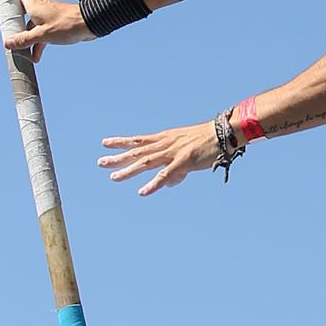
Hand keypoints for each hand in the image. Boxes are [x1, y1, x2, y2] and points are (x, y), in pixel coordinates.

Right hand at [4, 0, 92, 60]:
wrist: (92, 24)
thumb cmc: (67, 25)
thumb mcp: (43, 35)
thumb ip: (25, 39)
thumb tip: (7, 43)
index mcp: (35, 5)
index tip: (2, 1)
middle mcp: (41, 8)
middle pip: (23, 14)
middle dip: (16, 26)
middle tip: (9, 37)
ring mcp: (50, 16)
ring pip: (34, 26)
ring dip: (29, 39)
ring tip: (23, 54)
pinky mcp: (58, 24)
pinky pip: (44, 33)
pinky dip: (39, 42)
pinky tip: (37, 56)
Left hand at [100, 122, 224, 196]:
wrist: (224, 133)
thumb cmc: (208, 141)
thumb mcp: (188, 152)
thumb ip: (175, 169)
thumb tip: (168, 183)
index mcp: (166, 138)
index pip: (138, 140)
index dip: (121, 142)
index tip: (105, 143)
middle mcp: (166, 144)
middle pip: (137, 151)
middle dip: (118, 157)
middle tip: (101, 162)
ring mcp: (173, 152)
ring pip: (146, 162)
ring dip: (129, 171)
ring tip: (114, 177)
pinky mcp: (183, 161)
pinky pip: (165, 175)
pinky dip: (153, 184)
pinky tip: (142, 192)